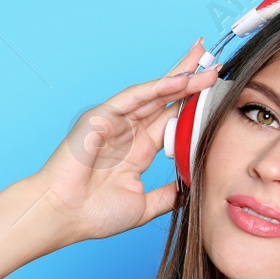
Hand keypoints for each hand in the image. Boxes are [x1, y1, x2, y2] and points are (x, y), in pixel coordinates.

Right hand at [31, 39, 222, 241]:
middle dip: (190, 80)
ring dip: (181, 78)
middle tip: (215, 61)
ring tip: (206, 63)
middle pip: (166, 99)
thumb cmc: (92, 214)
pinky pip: (134, 97)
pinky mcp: (102, 117)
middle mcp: (128, 132)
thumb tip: (193, 191)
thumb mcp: (143, 206)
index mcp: (138, 150)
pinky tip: (181, 79)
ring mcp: (115, 122)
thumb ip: (167, 196)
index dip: (193, 105)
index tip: (217, 92)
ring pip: (154, 93)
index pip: (172, 120)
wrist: (62, 216)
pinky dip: (157, 87)